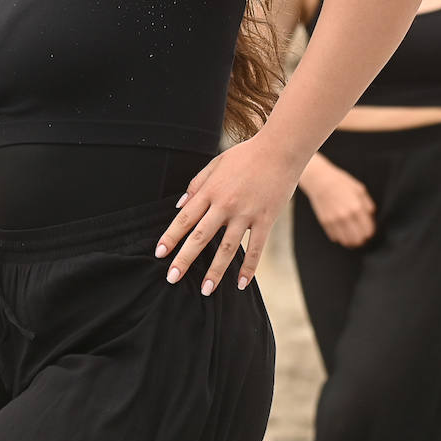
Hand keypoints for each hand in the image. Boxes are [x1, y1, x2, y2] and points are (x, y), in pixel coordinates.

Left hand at [156, 135, 301, 295]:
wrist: (281, 149)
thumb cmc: (247, 154)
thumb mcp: (216, 163)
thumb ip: (197, 184)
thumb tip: (180, 205)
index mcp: (211, 190)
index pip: (185, 218)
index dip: (171, 237)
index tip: (159, 253)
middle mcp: (226, 204)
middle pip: (201, 237)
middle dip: (185, 259)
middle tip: (172, 278)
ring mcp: (247, 214)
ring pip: (228, 248)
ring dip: (215, 271)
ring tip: (206, 290)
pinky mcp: (266, 220)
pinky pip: (256, 248)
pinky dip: (249, 268)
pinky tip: (240, 283)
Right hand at [300, 158, 375, 247]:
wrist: (320, 180)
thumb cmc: (341, 183)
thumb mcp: (360, 189)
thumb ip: (368, 205)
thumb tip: (372, 217)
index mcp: (357, 207)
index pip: (368, 231)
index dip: (371, 233)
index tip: (369, 231)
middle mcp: (346, 216)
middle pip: (358, 240)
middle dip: (362, 240)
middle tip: (362, 236)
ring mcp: (334, 220)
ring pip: (346, 242)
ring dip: (351, 242)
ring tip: (352, 237)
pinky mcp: (325, 222)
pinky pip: (335, 238)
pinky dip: (340, 237)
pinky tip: (342, 231)